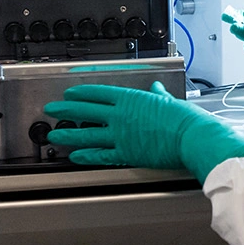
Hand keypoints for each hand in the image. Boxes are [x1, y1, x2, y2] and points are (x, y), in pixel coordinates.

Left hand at [43, 82, 243, 179]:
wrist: (192, 137)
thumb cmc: (185, 119)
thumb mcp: (169, 101)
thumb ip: (158, 95)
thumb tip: (155, 89)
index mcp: (131, 98)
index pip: (98, 94)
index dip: (81, 93)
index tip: (69, 93)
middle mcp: (121, 116)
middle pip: (85, 110)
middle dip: (65, 110)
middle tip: (51, 110)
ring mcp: (121, 135)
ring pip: (87, 133)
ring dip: (68, 134)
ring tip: (54, 135)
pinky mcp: (126, 153)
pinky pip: (101, 154)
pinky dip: (87, 155)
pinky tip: (75, 155)